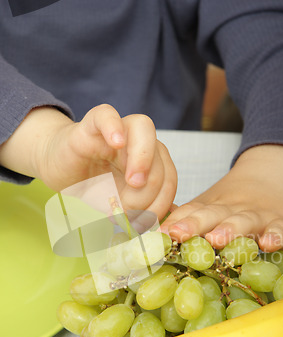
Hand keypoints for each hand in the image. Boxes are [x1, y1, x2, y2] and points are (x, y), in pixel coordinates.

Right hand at [0, 105, 176, 218]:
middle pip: (160, 157)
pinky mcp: (91, 125)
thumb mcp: (120, 206)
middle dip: (150, 189)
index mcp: (151, 161)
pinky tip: (116, 142)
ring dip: (144, 158)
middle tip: (131, 209)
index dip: (162, 202)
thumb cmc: (93, 187)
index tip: (145, 222)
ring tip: (134, 182)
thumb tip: (161, 222)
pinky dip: (114, 126)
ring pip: (143, 127)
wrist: (60, 171)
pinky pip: (106, 115)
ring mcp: (117, 130)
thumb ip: (141, 211)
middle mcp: (139, 142)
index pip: (169, 177)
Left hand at [161, 145, 282, 251]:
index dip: (171, 224)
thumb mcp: (207, 208)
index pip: (188, 214)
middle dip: (193, 225)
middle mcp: (230, 211)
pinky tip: (268, 245)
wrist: (272, 178)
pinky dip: (276, 236)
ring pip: (243, 221)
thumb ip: (183, 220)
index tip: (154, 235)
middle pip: (210, 216)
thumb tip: (144, 230)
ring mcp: (258, 216)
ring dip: (230, 230)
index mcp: (208, 209)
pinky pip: (281, 230)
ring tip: (216, 239)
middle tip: (176, 234)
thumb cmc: (232, 205)